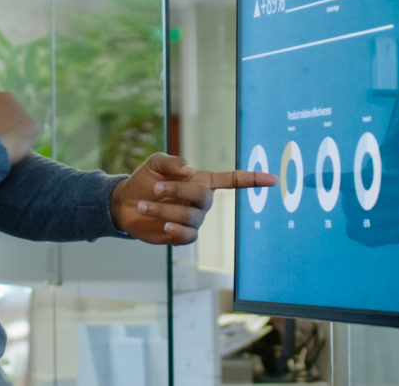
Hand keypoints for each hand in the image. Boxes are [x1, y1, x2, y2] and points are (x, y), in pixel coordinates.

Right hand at [0, 87, 37, 162]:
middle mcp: (7, 96)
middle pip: (6, 107)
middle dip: (2, 118)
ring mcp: (20, 110)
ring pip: (18, 118)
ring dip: (13, 127)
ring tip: (3, 143)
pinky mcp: (31, 125)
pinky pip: (29, 131)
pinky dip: (24, 138)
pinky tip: (14, 147)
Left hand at [110, 153, 277, 244]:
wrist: (124, 204)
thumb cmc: (144, 181)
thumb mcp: (155, 164)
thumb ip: (172, 162)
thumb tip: (191, 170)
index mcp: (201, 181)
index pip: (233, 181)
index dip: (252, 180)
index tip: (273, 179)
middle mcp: (202, 201)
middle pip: (204, 196)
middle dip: (178, 191)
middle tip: (155, 188)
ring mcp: (194, 220)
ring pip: (190, 217)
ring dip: (164, 209)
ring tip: (144, 204)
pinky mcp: (182, 236)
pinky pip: (188, 235)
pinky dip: (175, 228)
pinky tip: (162, 224)